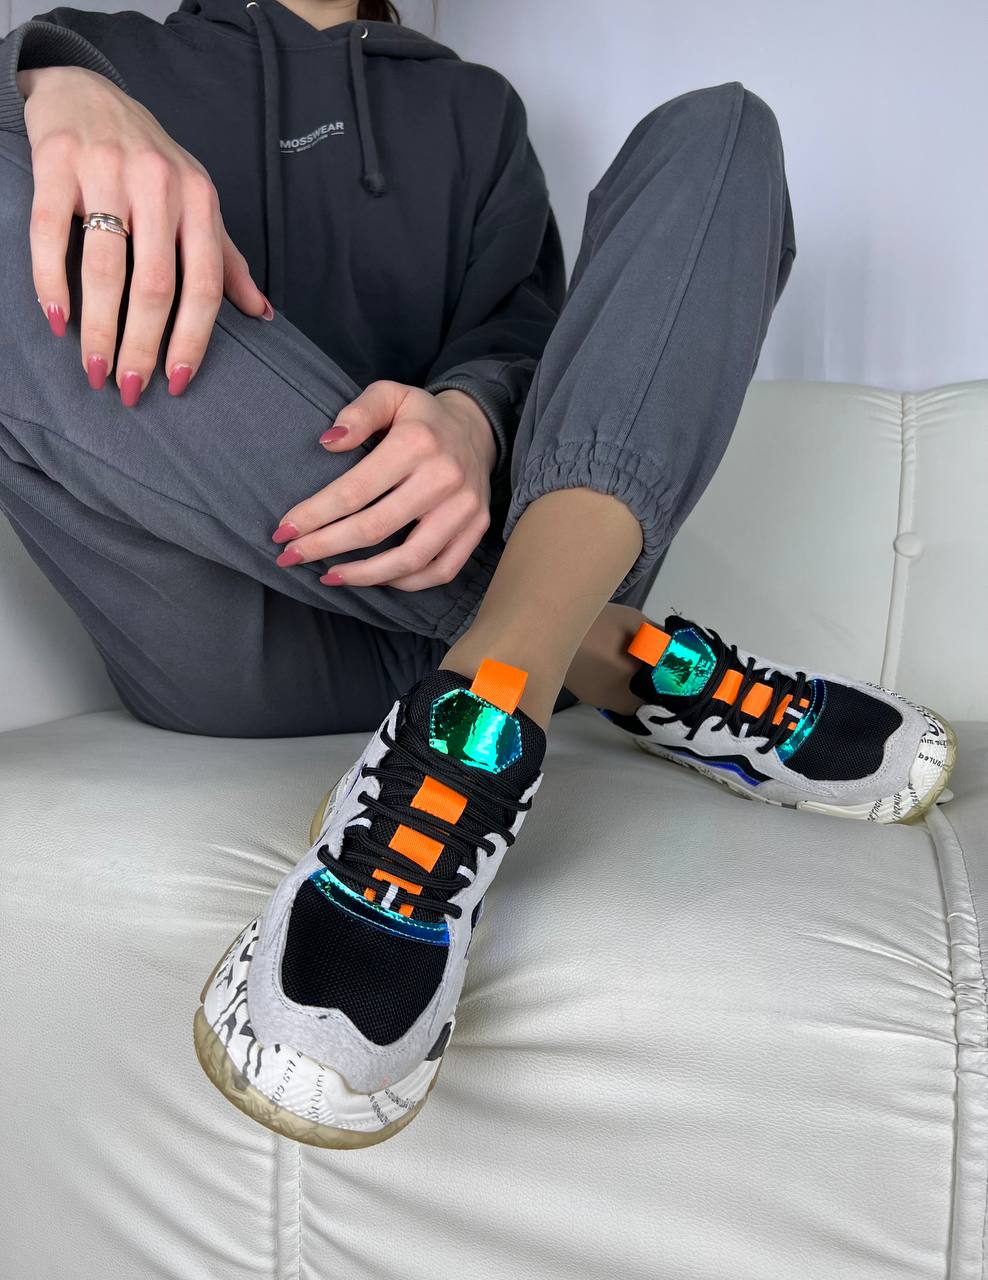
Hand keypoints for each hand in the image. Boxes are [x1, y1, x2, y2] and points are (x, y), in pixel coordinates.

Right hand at [20, 66, 268, 403]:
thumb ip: (226, 260)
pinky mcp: (56, 162)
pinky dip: (51, 283)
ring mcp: (106, 170)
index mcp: (200, 200)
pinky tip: (57, 323)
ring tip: (95, 371)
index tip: (176, 383)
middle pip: (155, 286)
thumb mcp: (198, 202)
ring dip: (99, 330)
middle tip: (130, 390)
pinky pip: (51, 234)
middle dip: (143, 346)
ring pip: (105, 268)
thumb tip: (263, 315)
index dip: (192, 340)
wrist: (87, 91)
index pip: (203, 285)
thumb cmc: (150, 161)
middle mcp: (158, 184)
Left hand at [273, 383, 495, 590]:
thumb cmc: (421, 416)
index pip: (354, 491)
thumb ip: (358, 413)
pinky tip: (377, 579)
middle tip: (291, 556)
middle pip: (375, 528)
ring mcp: (465, 507)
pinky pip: (441, 570)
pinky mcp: (477, 527)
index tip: (283, 531)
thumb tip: (328, 442)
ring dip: (363, 575)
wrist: (477, 428)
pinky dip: (406, 583)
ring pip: (409, 559)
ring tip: (330, 576)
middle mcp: (444, 477)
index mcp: (416, 443)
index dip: (314, 515)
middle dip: (325, 547)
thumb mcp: (389, 394)